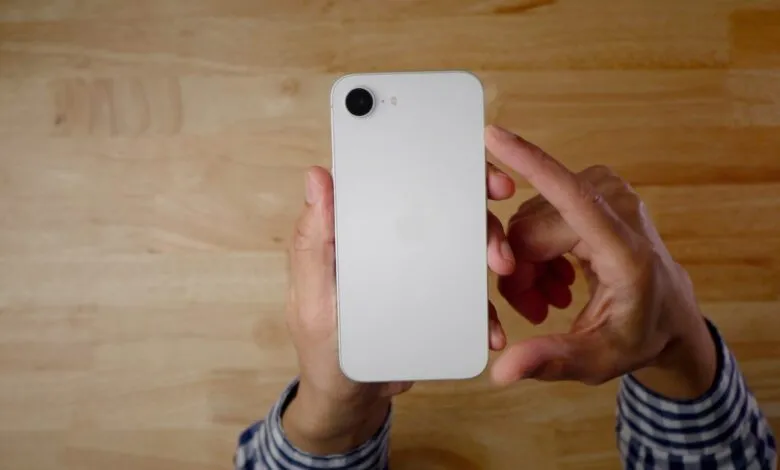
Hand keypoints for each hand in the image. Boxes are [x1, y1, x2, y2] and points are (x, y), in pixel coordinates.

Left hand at [283, 164, 515, 453]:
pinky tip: (491, 326)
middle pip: (441, 207)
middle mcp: (392, 243)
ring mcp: (419, 271)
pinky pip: (469, 295)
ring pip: (464, 244)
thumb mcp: (313, 298)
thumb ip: (313, 244)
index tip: (469, 166)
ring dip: (491, 248)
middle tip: (497, 214)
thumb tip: (317, 178)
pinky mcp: (438, 300)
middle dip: (477, 207)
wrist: (352, 399)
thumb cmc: (324, 347)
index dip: (433, 164)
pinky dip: (486, 307)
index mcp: (360, 232)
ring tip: (502, 268)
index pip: (396, 183)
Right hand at [485, 126, 715, 397]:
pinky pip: (541, 210)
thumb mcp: (597, 360)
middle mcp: (619, 211)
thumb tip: (502, 372)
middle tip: (534, 309)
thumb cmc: (636, 335)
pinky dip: (538, 246)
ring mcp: (608, 194)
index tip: (494, 135)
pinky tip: (554, 276)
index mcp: (625, 251)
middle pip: (532, 226)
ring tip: (549, 296)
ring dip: (528, 262)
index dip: (529, 164)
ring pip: (530, 219)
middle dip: (519, 270)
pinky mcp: (596, 189)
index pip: (571, 197)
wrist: (667, 314)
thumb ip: (551, 361)